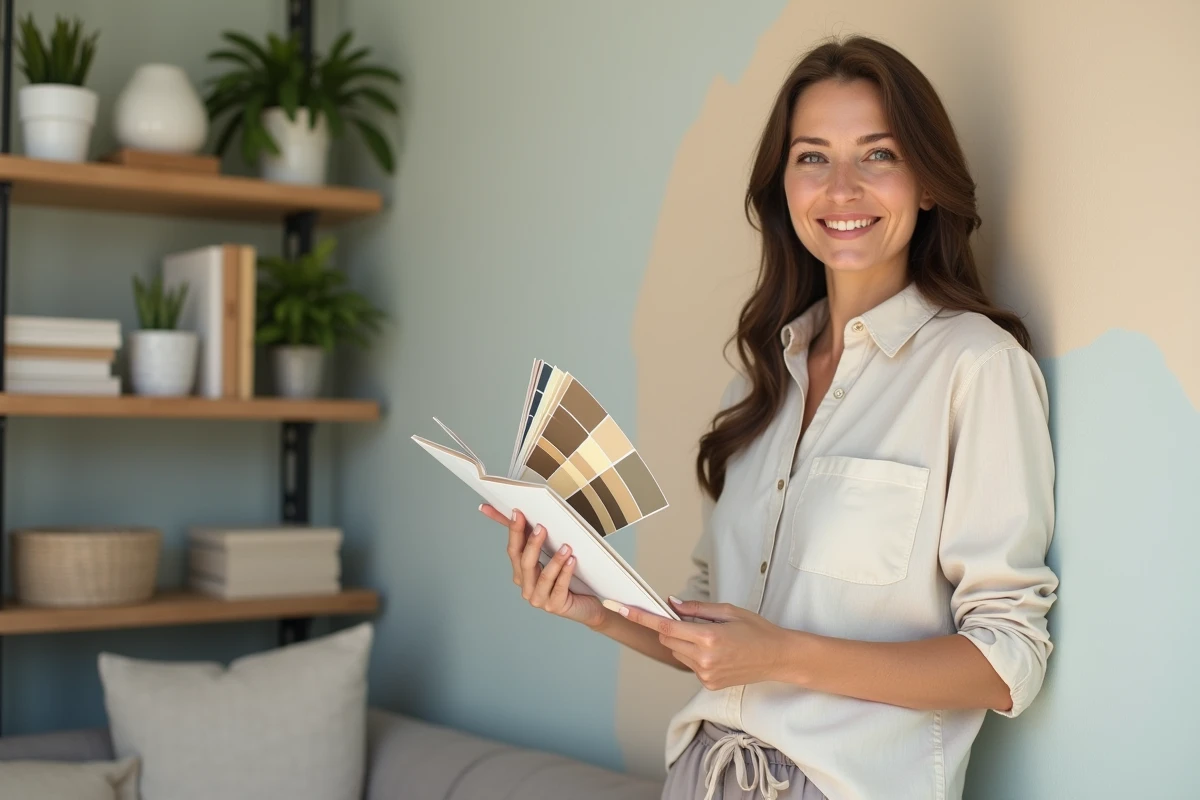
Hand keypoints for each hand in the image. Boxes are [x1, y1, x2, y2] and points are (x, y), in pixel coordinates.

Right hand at [478, 504, 606, 628]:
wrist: (585, 605)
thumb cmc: (567, 580)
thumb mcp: (551, 559)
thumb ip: (539, 542)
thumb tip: (528, 516)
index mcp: (521, 574)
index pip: (513, 551)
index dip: (514, 532)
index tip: (518, 514)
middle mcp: (527, 587)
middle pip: (525, 563)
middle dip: (532, 544)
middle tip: (541, 527)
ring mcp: (539, 599)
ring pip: (544, 577)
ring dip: (554, 560)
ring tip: (565, 547)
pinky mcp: (555, 605)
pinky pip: (560, 587)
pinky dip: (565, 573)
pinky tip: (572, 561)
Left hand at [604, 597, 797, 689]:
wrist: (778, 658)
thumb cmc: (756, 630)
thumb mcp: (727, 611)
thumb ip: (695, 608)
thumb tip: (670, 603)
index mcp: (708, 637)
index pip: (665, 627)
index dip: (641, 617)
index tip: (622, 609)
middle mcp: (703, 659)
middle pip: (668, 640)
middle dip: (672, 629)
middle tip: (693, 622)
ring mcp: (705, 675)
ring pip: (677, 653)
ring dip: (684, 643)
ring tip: (712, 639)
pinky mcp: (708, 684)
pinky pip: (689, 665)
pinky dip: (694, 655)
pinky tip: (716, 653)